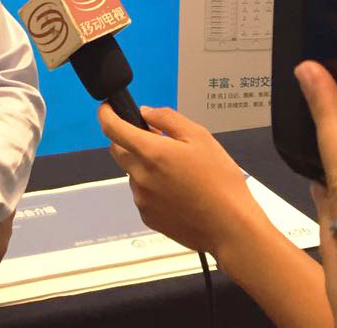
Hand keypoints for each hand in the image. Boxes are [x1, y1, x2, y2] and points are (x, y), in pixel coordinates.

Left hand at [97, 103, 265, 257]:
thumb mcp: (199, 137)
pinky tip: (178, 193)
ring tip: (179, 173)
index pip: (111, 128)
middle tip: (158, 142)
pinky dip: (153, 188)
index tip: (107, 108)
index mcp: (149, 152)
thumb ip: (167, 119)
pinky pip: (143, 194)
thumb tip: (145, 113)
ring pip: (133, 173)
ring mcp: (141, 199)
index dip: (105, 114)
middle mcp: (139, 176)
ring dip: (145, 166)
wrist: (231, 228)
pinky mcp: (148, 217)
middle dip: (130, 141)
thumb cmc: (219, 180)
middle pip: (118, 150)